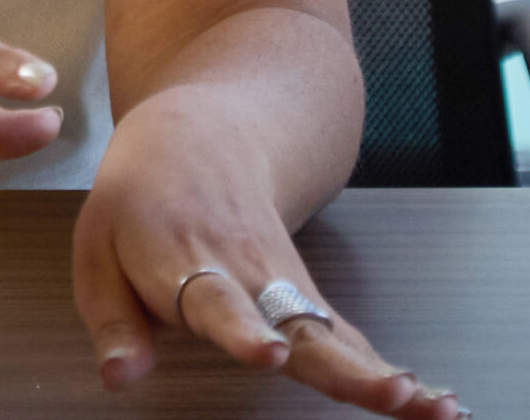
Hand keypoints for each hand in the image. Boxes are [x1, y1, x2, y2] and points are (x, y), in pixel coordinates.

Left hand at [73, 95, 467, 418]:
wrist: (197, 137)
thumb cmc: (137, 203)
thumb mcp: (96, 251)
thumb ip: (113, 322)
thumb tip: (119, 380)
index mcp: (185, 263)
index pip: (217, 302)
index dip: (243, 330)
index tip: (272, 354)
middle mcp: (245, 274)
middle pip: (299, 322)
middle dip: (344, 365)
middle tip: (390, 392)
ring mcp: (284, 283)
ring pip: (337, 333)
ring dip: (384, 374)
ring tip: (431, 406)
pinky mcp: (307, 294)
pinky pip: (349, 338)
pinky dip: (389, 370)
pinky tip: (433, 405)